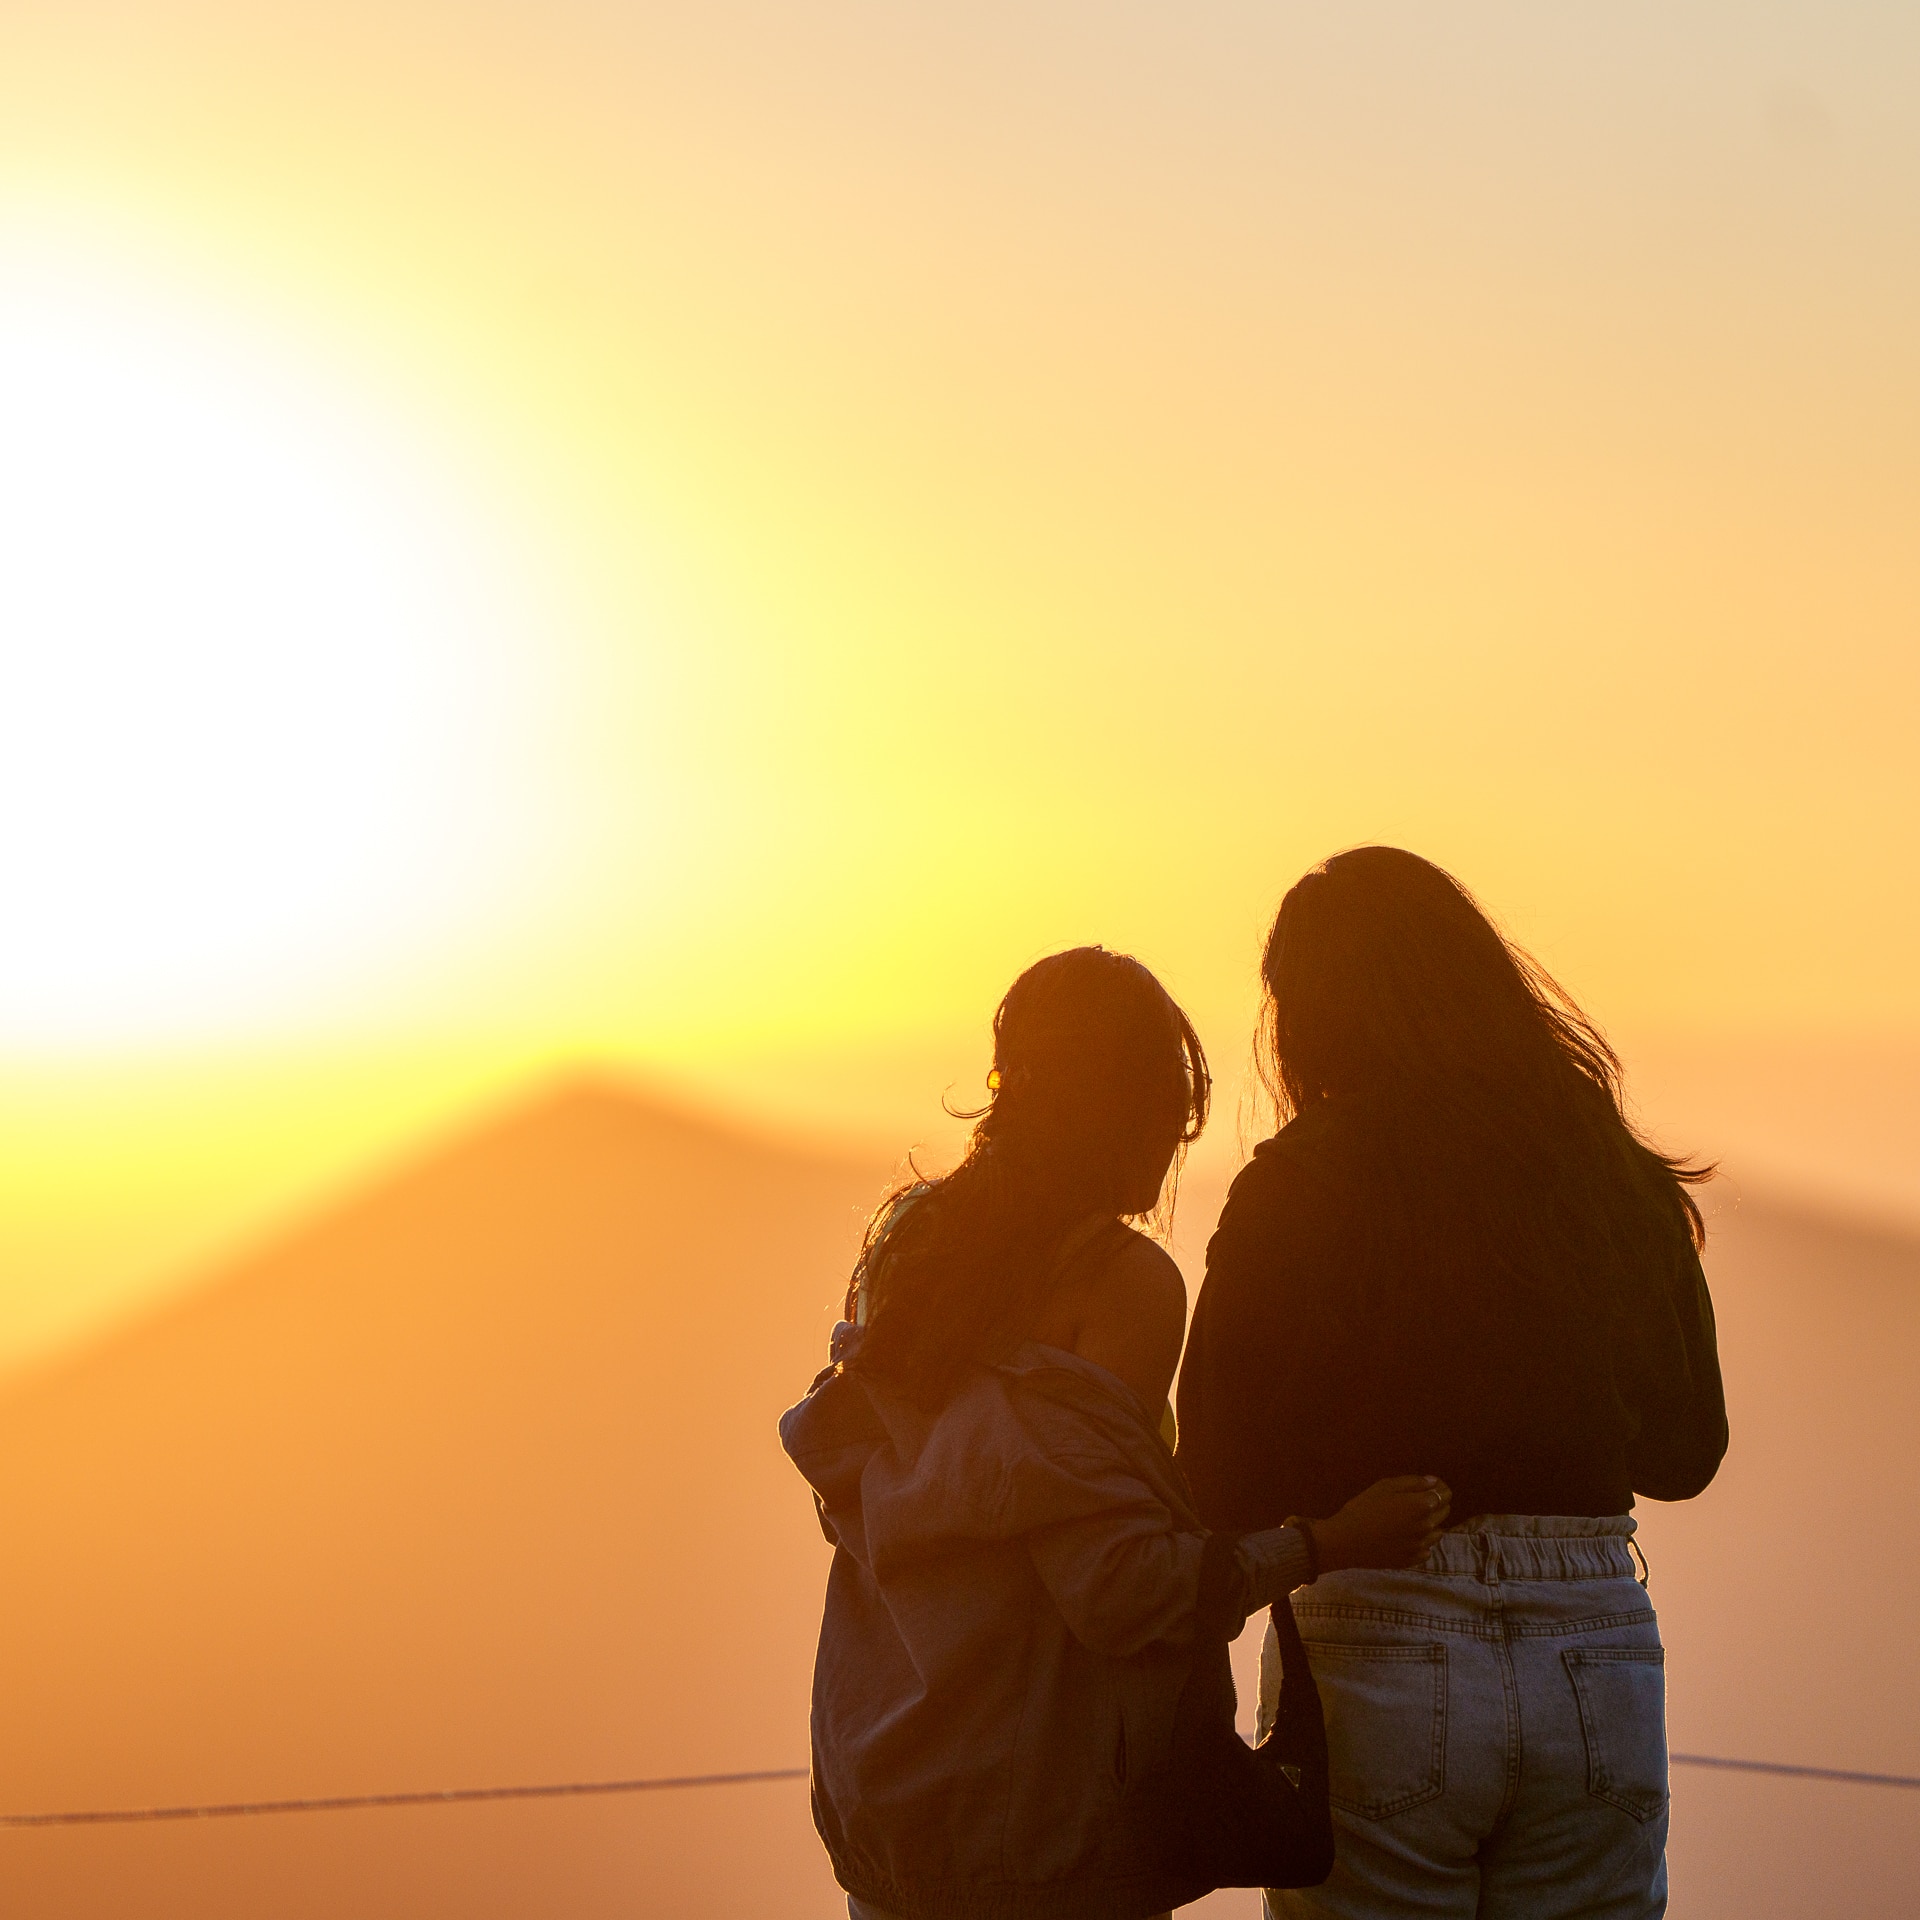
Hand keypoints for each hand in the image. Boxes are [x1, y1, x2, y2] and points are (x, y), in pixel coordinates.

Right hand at [1308, 1476, 1450, 1572]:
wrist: (1347, 1541)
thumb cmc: (1363, 1508)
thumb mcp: (1384, 1486)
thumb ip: (1412, 1483)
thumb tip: (1433, 1482)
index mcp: (1422, 1505)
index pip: (1444, 1494)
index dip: (1439, 1488)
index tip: (1431, 1486)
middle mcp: (1427, 1526)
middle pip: (1444, 1512)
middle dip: (1438, 1503)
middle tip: (1420, 1499)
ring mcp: (1421, 1545)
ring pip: (1438, 1532)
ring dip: (1432, 1523)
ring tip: (1413, 1519)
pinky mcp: (1413, 1560)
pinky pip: (1427, 1549)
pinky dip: (1422, 1542)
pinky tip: (1408, 1537)